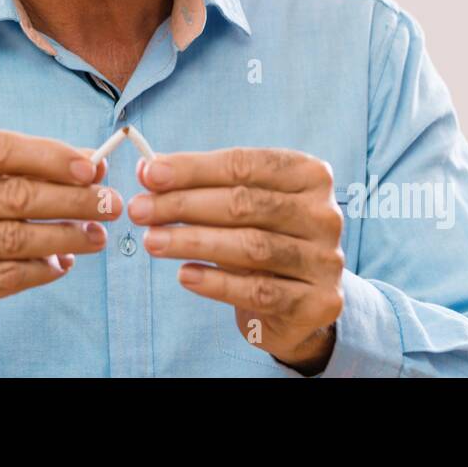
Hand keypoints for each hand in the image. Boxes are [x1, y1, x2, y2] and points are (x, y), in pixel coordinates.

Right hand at [0, 130, 120, 369]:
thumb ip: (32, 173)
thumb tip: (95, 167)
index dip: (49, 156)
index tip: (92, 169)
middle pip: (11, 195)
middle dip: (71, 199)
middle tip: (111, 205)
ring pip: (12, 238)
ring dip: (65, 237)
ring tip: (98, 237)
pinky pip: (5, 277)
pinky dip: (42, 270)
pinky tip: (64, 264)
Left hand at [128, 147, 344, 373]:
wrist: (298, 302)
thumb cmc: (259, 237)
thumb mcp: (238, 204)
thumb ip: (199, 184)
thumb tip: (148, 170)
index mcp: (309, 175)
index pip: (245, 165)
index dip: (193, 168)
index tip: (148, 175)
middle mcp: (325, 214)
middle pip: (245, 204)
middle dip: (184, 205)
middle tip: (140, 210)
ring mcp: (327, 259)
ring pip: (251, 247)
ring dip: (192, 242)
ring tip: (151, 242)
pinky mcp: (320, 302)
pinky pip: (259, 291)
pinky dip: (216, 283)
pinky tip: (184, 275)